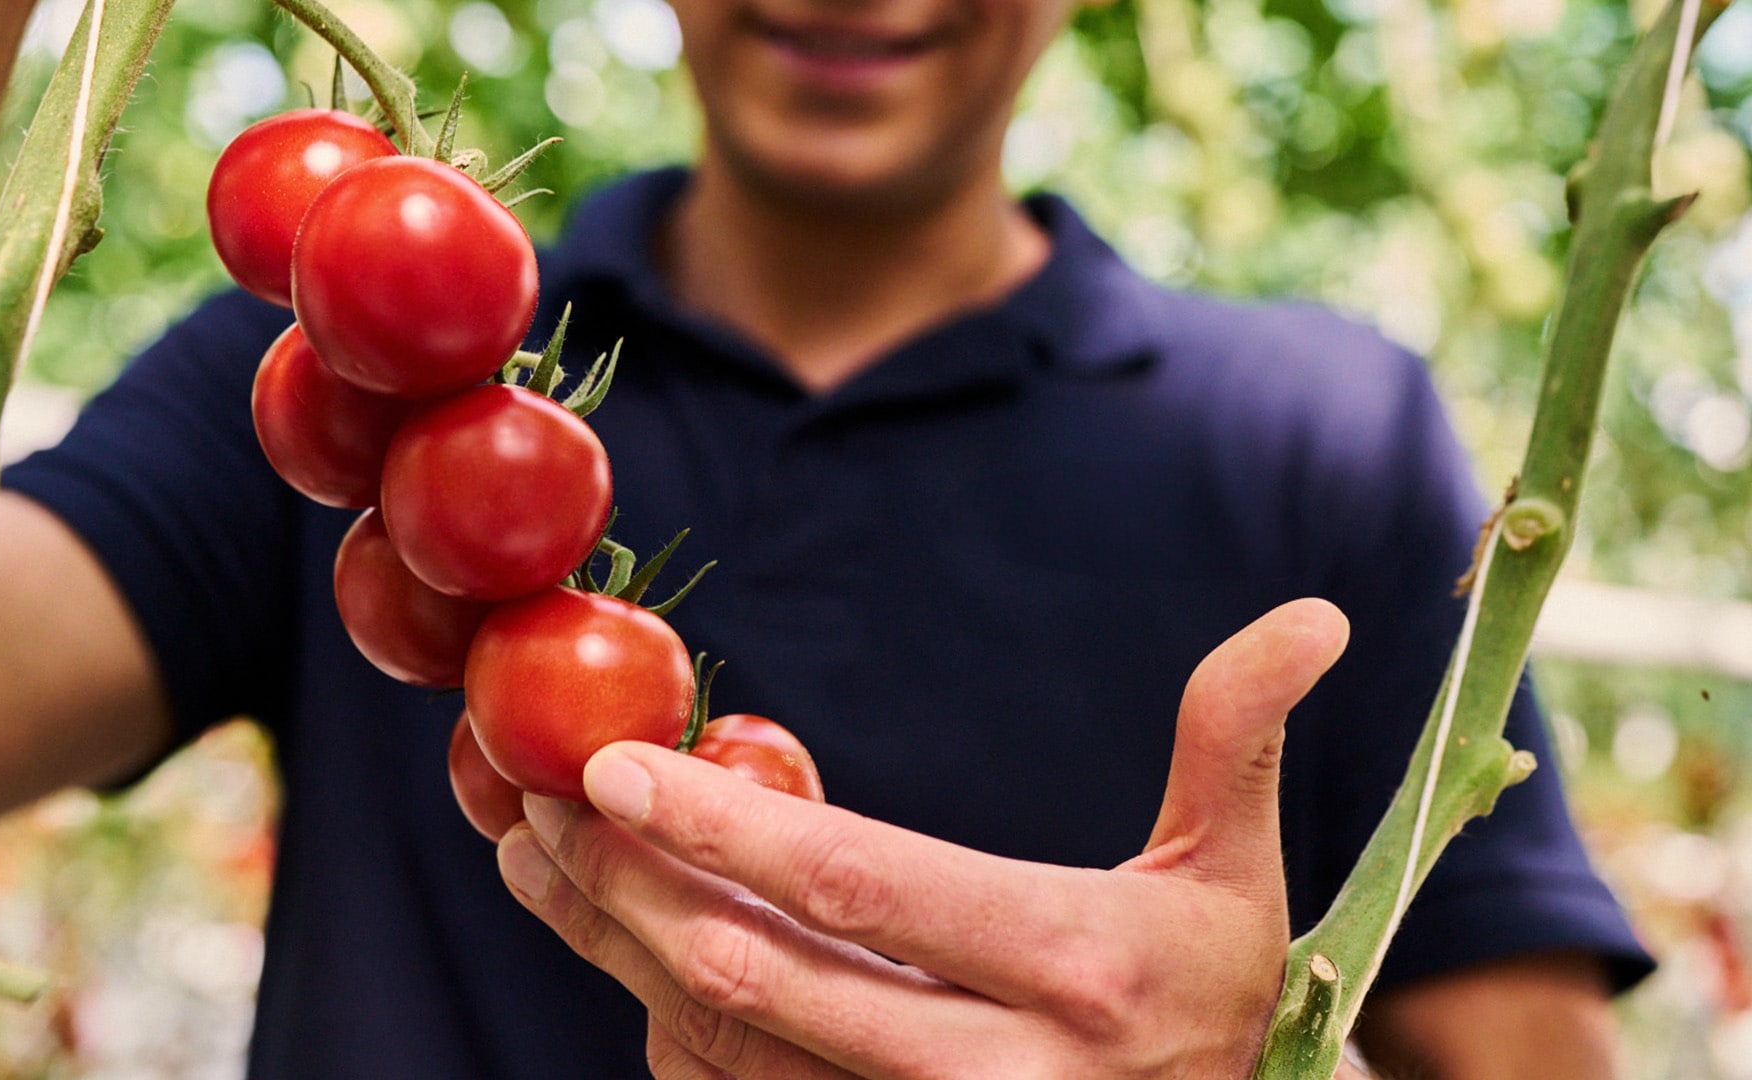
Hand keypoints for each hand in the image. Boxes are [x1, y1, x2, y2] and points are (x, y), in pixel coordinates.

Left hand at [497, 598, 1350, 1077]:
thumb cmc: (1210, 996)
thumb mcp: (1237, 874)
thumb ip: (1237, 742)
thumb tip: (1314, 618)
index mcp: (1071, 977)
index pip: (865, 889)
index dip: (726, 829)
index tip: (612, 765)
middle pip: (760, 982)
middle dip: (627, 891)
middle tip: (529, 802)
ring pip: (729, 1051)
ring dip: (617, 950)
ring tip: (535, 861)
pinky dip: (666, 1023)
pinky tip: (622, 942)